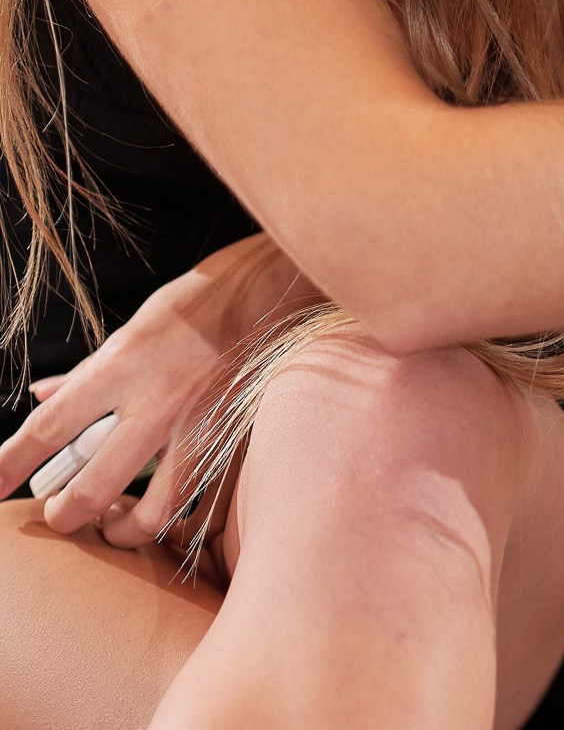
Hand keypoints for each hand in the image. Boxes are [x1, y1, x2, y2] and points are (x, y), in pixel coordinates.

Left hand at [0, 234, 317, 542]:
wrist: (279, 290)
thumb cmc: (202, 303)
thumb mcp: (132, 327)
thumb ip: (88, 372)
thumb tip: (44, 397)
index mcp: (122, 367)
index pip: (48, 429)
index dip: (10, 464)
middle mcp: (158, 404)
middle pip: (93, 488)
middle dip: (65, 514)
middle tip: (60, 515)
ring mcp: (201, 429)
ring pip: (154, 511)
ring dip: (125, 530)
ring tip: (116, 525)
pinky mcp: (237, 441)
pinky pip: (202, 499)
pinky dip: (182, 516)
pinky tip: (172, 511)